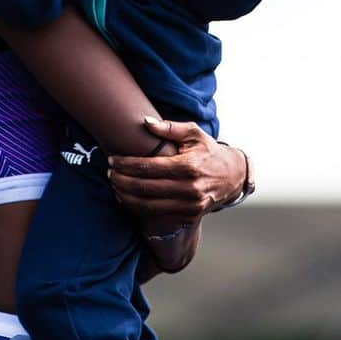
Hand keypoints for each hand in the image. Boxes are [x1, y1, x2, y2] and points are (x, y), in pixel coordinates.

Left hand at [108, 119, 246, 218]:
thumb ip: (169, 127)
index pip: (148, 167)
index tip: (111, 159)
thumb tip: (145, 122)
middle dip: (121, 180)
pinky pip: (157, 215)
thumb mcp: (194, 133)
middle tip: (108, 172)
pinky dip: (138, 208)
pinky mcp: (189, 216)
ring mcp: (189, 206)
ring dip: (125, 196)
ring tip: (114, 185)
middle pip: (144, 188)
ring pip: (147, 205)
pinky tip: (127, 198)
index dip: (125, 164)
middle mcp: (189, 189)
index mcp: (188, 166)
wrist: (232, 176)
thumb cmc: (208, 151)